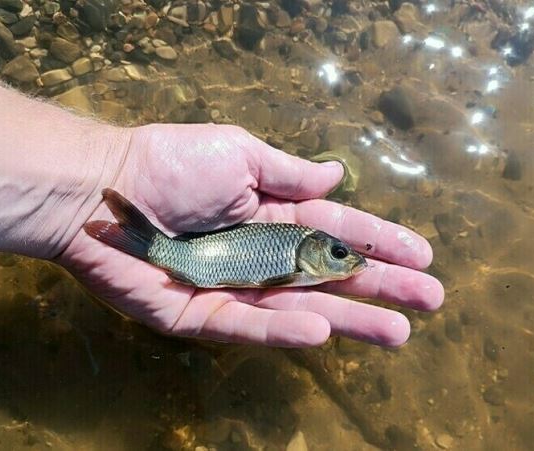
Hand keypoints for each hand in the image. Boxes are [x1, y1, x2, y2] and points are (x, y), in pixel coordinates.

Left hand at [59, 124, 443, 347]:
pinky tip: (323, 329)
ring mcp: (235, 287)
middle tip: (430, 299)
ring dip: (350, 319)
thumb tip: (336, 176)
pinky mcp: (202, 315)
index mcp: (273, 214)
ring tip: (398, 329)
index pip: (338, 231)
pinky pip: (248, 324)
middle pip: (330, 276)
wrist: (103, 190)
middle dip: (381, 287)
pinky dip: (284, 328)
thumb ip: (288, 172)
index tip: (422, 253)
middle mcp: (262, 254)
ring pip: (301, 307)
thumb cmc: (168, 163)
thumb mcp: (239, 153)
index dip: (380, 241)